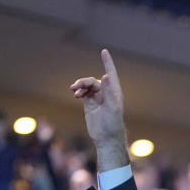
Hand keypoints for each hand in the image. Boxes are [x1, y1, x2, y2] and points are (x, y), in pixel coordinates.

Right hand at [69, 49, 128, 169]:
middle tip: (76, 87)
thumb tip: (106, 76)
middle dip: (84, 82)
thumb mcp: (112, 107)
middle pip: (94, 81)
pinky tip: (75, 94)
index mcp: (114, 92)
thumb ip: (109, 91)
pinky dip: (79, 92)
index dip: (107, 62)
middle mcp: (106, 93)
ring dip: (80, 86)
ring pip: (87, 86)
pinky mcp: (90, 105)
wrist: (106, 139)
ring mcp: (97, 98)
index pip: (111, 74)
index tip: (104, 51)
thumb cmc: (113, 124)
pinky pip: (83, 93)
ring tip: (74, 91)